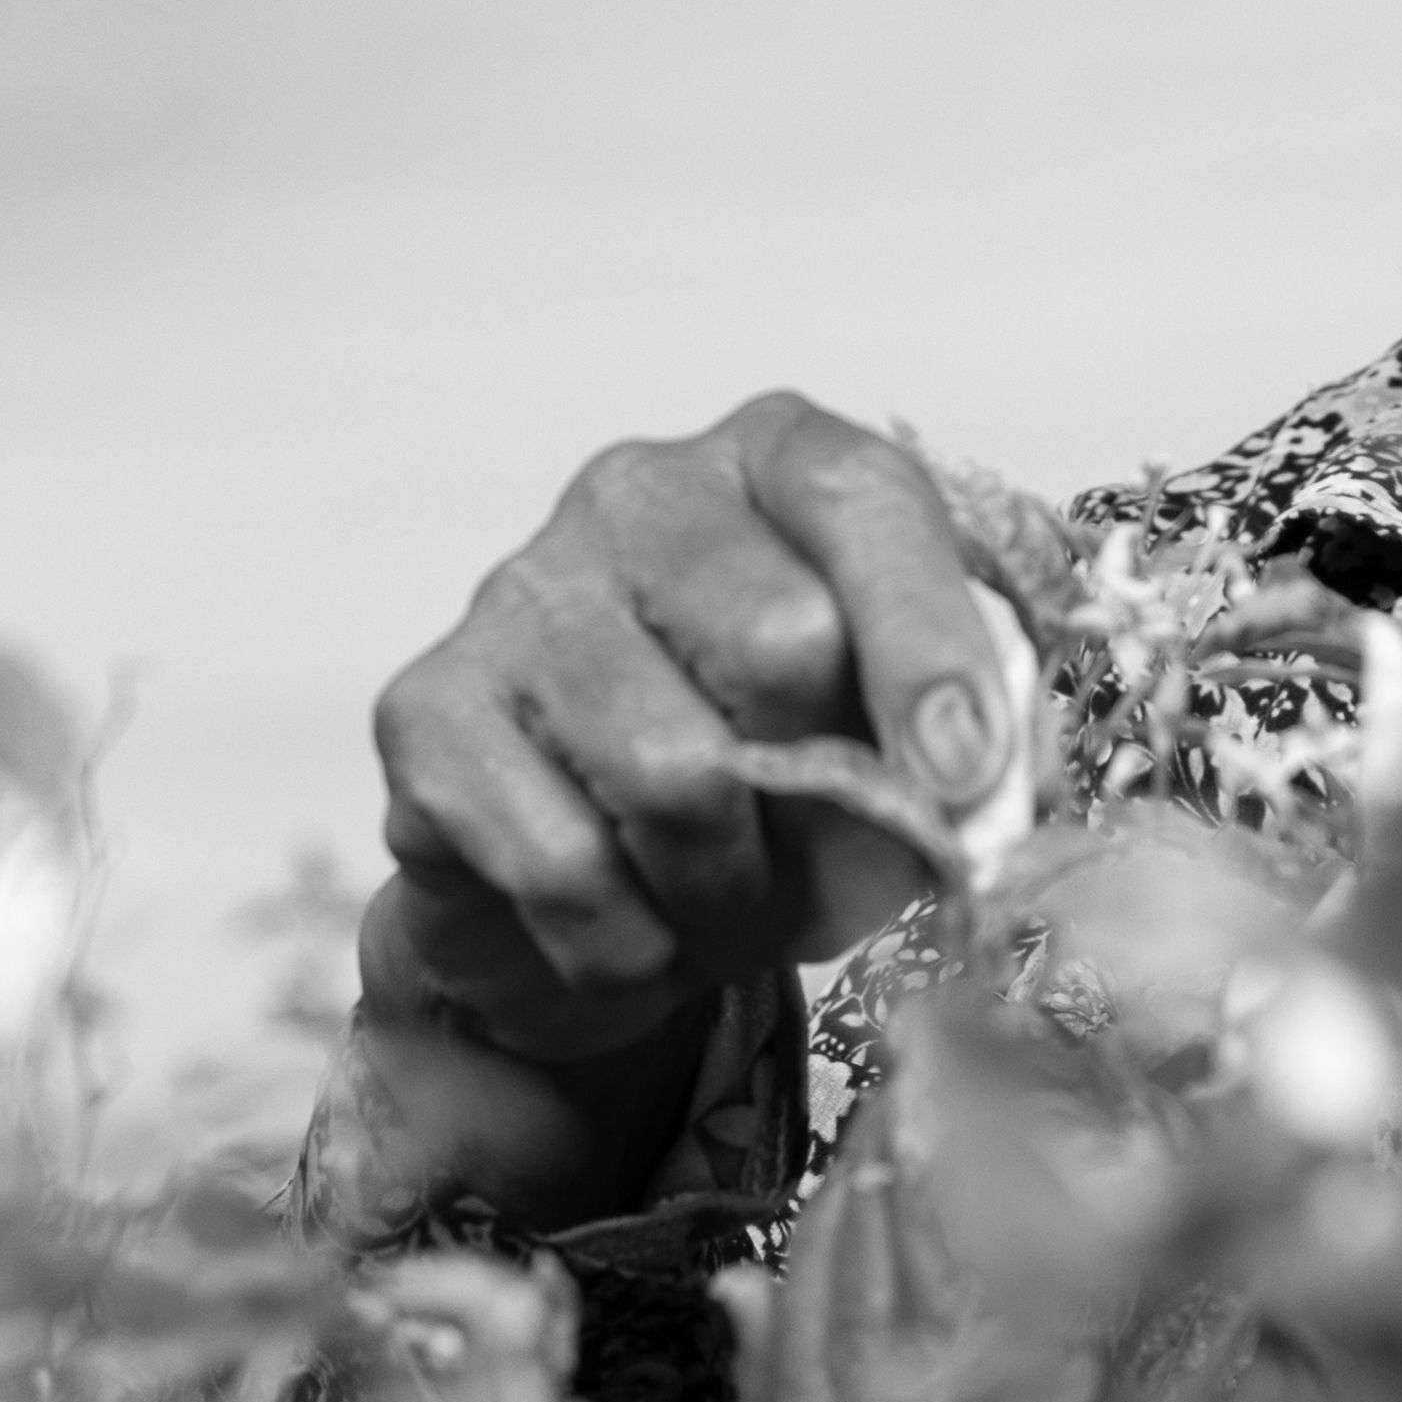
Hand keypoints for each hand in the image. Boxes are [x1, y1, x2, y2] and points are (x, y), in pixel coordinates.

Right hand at [355, 396, 1013, 1079]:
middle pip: (775, 641)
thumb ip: (956, 736)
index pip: (861, 501)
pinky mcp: (425, 712)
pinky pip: (564, 866)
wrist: (584, 892)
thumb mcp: (889, 736)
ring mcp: (515, 595)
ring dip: (730, 889)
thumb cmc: (772, 781)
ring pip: (672, 774)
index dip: (928, 642)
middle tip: (824, 863)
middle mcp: (634, 496)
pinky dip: (629, 942)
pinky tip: (632, 925)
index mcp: (770, 460)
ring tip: (729, 901)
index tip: (967, 778)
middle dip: (827, 795)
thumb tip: (976, 795)